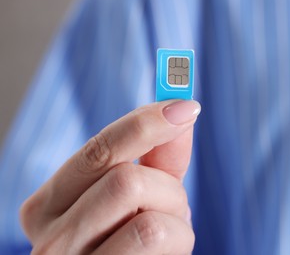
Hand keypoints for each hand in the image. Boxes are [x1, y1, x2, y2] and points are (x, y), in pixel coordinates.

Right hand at [20, 100, 200, 253]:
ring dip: (176, 218)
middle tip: (173, 202)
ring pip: (148, 219)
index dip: (144, 123)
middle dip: (167, 187)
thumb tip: (180, 108)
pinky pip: (158, 241)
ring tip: (167, 234)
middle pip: (125, 181)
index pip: (97, 150)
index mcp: (49, 205)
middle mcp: (51, 238)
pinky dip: (179, 240)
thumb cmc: (131, 242)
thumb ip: (158, 156)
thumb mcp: (142, 196)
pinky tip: (165, 252)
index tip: (183, 105)